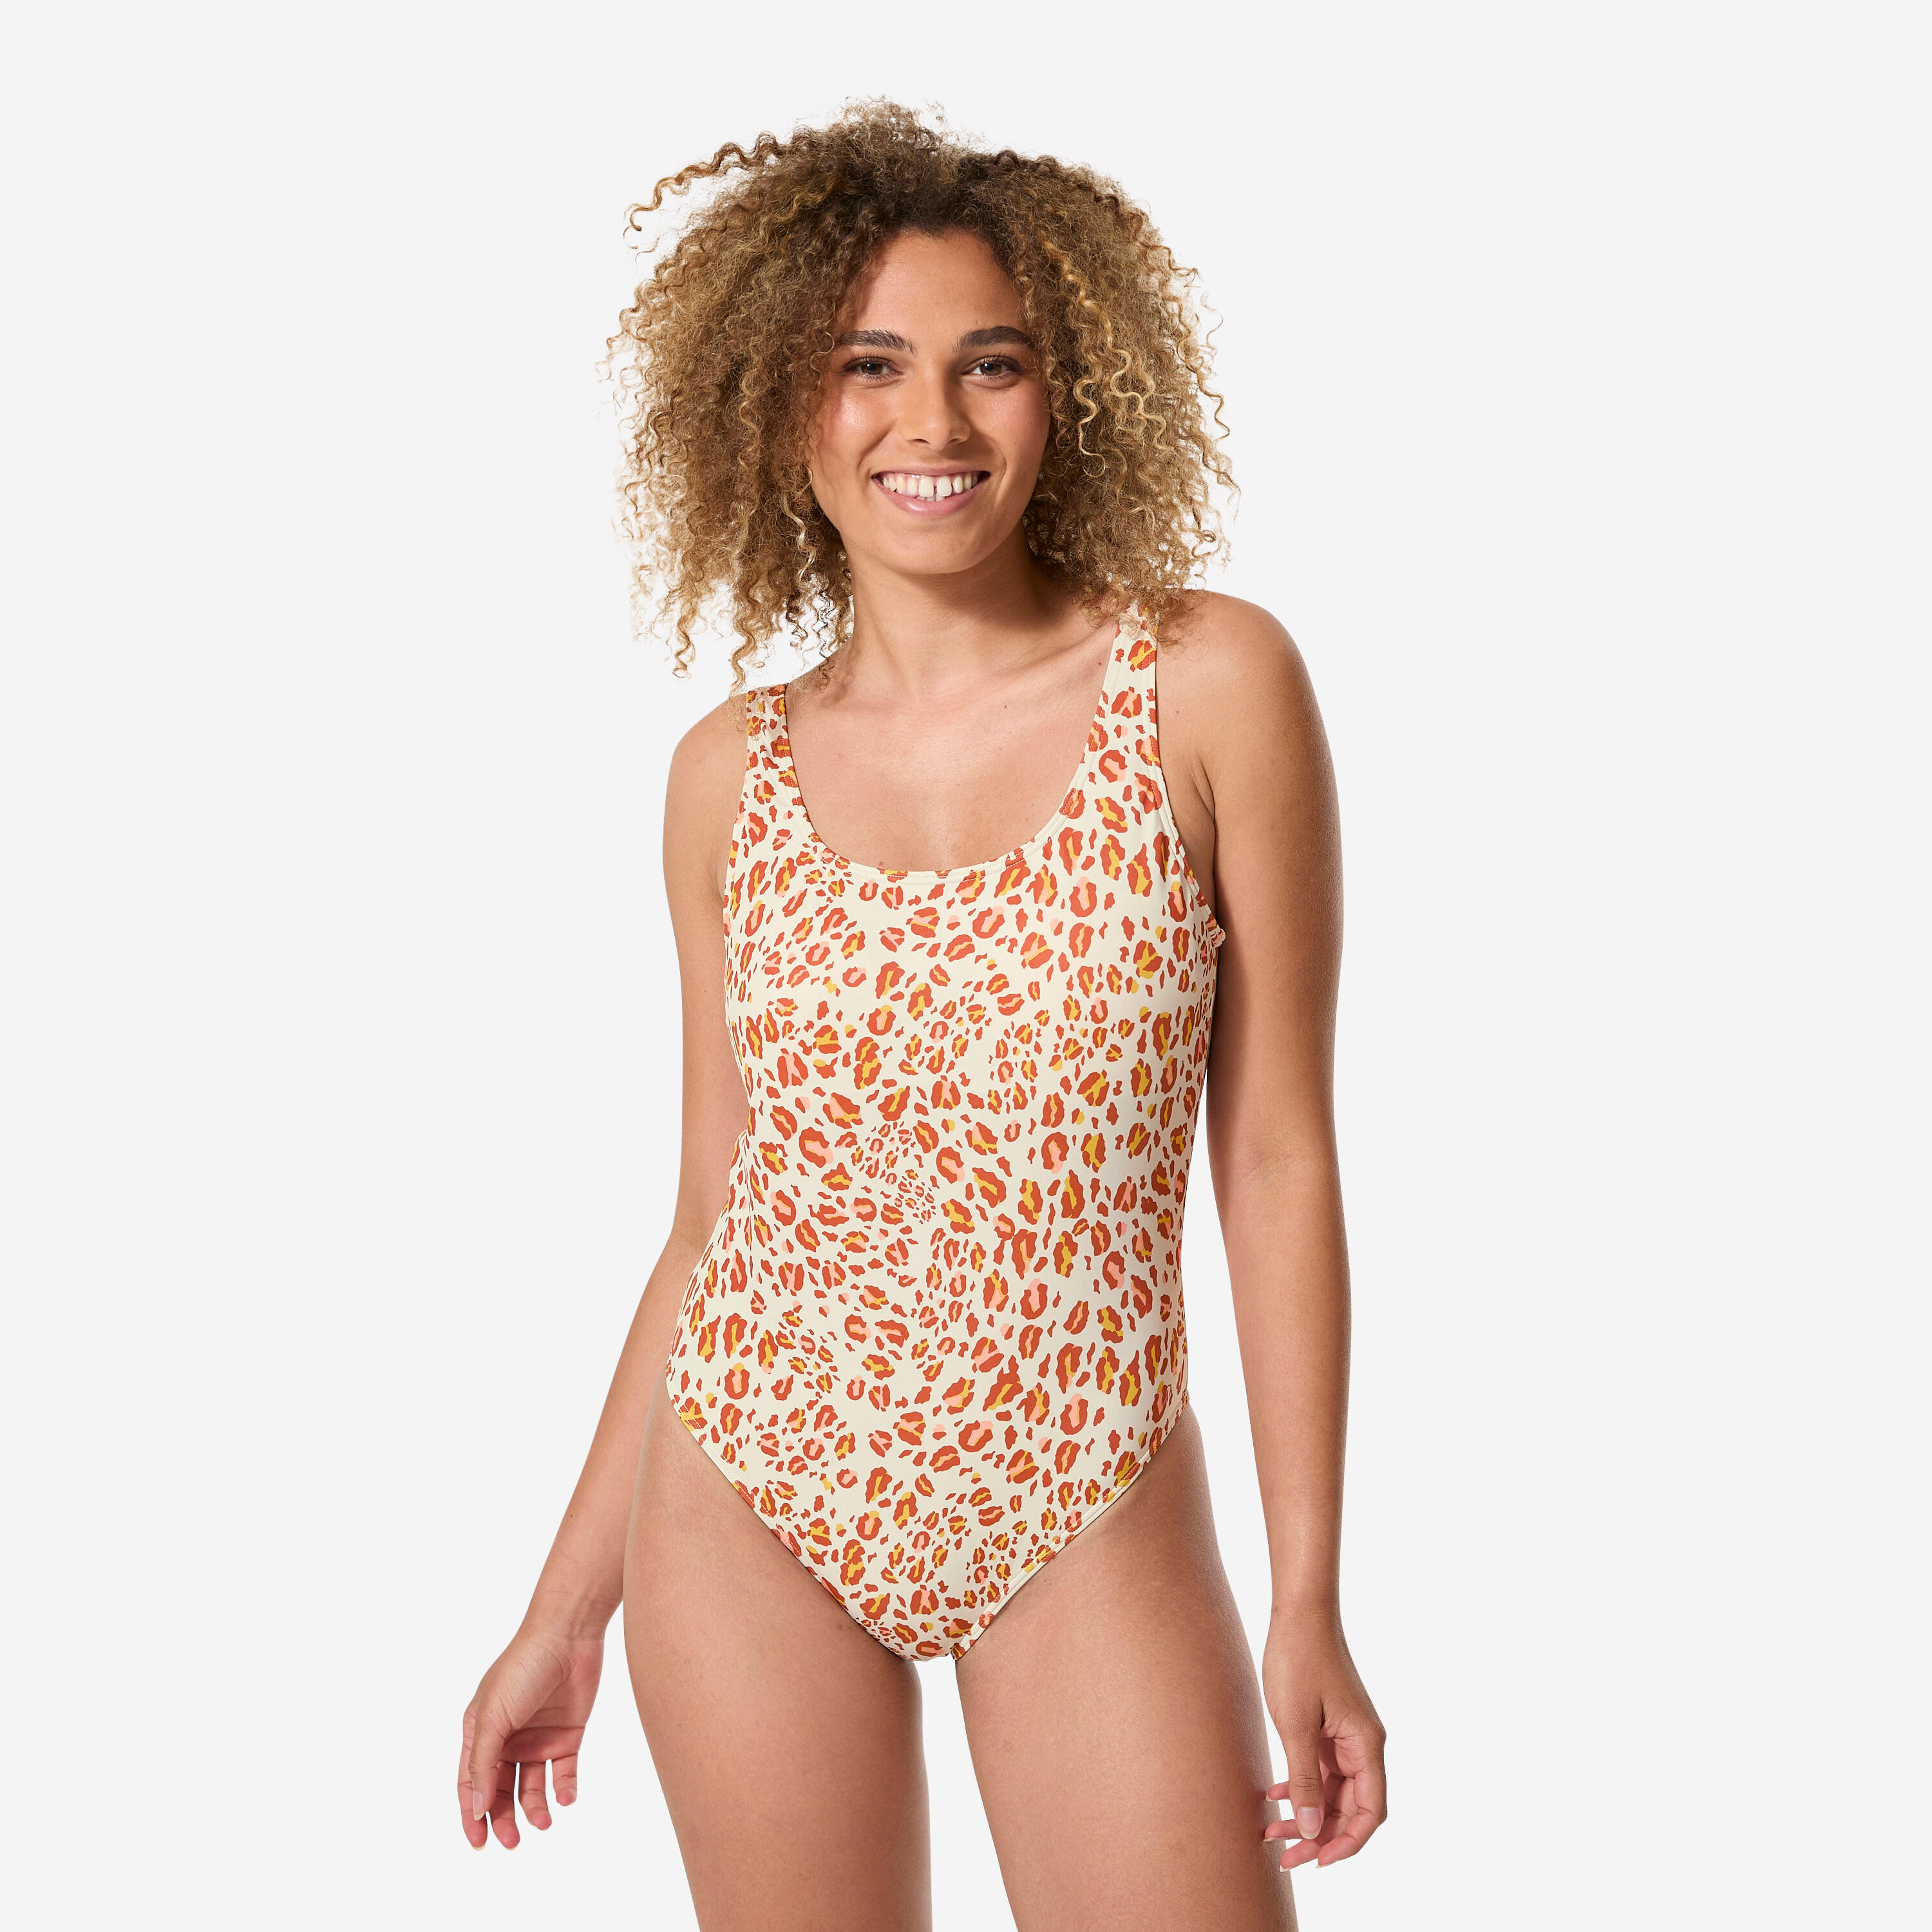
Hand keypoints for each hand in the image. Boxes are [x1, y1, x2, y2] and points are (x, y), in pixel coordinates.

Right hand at [459, 1626, 605, 1848]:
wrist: (568, 1635)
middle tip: (511, 1842)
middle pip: (502, 1791)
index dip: (471, 1814)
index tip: (477, 1844)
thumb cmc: (522, 1668)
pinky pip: (563, 1772)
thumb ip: (482, 1764)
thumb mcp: (492, 1717)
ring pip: (532, 1786)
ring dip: (535, 1808)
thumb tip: (477, 1809)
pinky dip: (564, 1789)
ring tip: (544, 1822)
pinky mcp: (568, 1734)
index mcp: (480, 1732)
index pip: (471, 1783)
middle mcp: (508, 1738)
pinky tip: (565, 1798)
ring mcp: (538, 1737)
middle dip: (504, 1819)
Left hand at [1259, 1607, 1386, 1870]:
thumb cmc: (1298, 1660)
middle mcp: (1362, 1744)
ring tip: (1271, 1832)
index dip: (1347, 1842)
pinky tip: (1274, 1795)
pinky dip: (1300, 1787)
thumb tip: (1311, 1830)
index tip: (1317, 1861)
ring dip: (1306, 1814)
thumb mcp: (1296, 1725)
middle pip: (1350, 1807)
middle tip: (1283, 1857)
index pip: (1370, 1811)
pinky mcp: (1328, 1727)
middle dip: (1319, 1835)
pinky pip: (1320, 1770)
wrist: (1298, 1612)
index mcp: (1366, 1744)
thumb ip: (1305, 1779)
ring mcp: (1345, 1736)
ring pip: (1333, 1792)